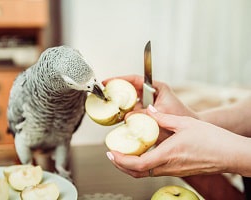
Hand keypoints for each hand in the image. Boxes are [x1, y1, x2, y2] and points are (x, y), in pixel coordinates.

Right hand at [103, 75, 197, 142]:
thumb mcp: (161, 114)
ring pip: (130, 101)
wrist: (187, 131)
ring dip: (120, 104)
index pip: (135, 79)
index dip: (120, 79)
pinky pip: (133, 110)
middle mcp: (151, 94)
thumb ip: (143, 114)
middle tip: (105, 94)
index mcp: (157, 88)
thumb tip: (126, 116)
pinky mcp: (147, 112)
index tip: (108, 82)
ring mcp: (148, 103)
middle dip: (117, 91)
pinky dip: (126, 113)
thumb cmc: (180, 118)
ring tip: (109, 106)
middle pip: (130, 89)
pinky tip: (118, 117)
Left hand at [107, 105, 239, 177]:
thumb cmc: (212, 140)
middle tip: (112, 153)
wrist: (230, 154)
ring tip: (123, 153)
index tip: (111, 152)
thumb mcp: (184, 123)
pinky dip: (142, 165)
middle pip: (137, 173)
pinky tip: (142, 154)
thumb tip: (149, 111)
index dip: (121, 160)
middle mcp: (168, 166)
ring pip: (145, 174)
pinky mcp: (178, 170)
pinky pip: (154, 171)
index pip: (137, 164)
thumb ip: (163, 117)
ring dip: (130, 165)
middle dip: (120, 165)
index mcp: (167, 155)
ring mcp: (173, 171)